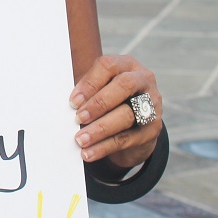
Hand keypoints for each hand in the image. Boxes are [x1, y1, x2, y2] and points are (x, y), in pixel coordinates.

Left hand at [69, 54, 162, 168]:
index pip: (108, 66)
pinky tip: (89, 153)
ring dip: (100, 129)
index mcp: (127, 65)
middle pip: (124, 86)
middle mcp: (143, 80)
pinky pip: (128, 138)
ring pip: (127, 115)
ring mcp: (153, 104)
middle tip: (78, 117)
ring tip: (80, 139)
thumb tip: (63, 103)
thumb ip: (85, 91)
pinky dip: (105, 147)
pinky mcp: (153, 129)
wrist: (135, 123)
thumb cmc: (109, 98)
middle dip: (98, 103)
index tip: (73, 101)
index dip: (90, 83)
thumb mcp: (99, 88)